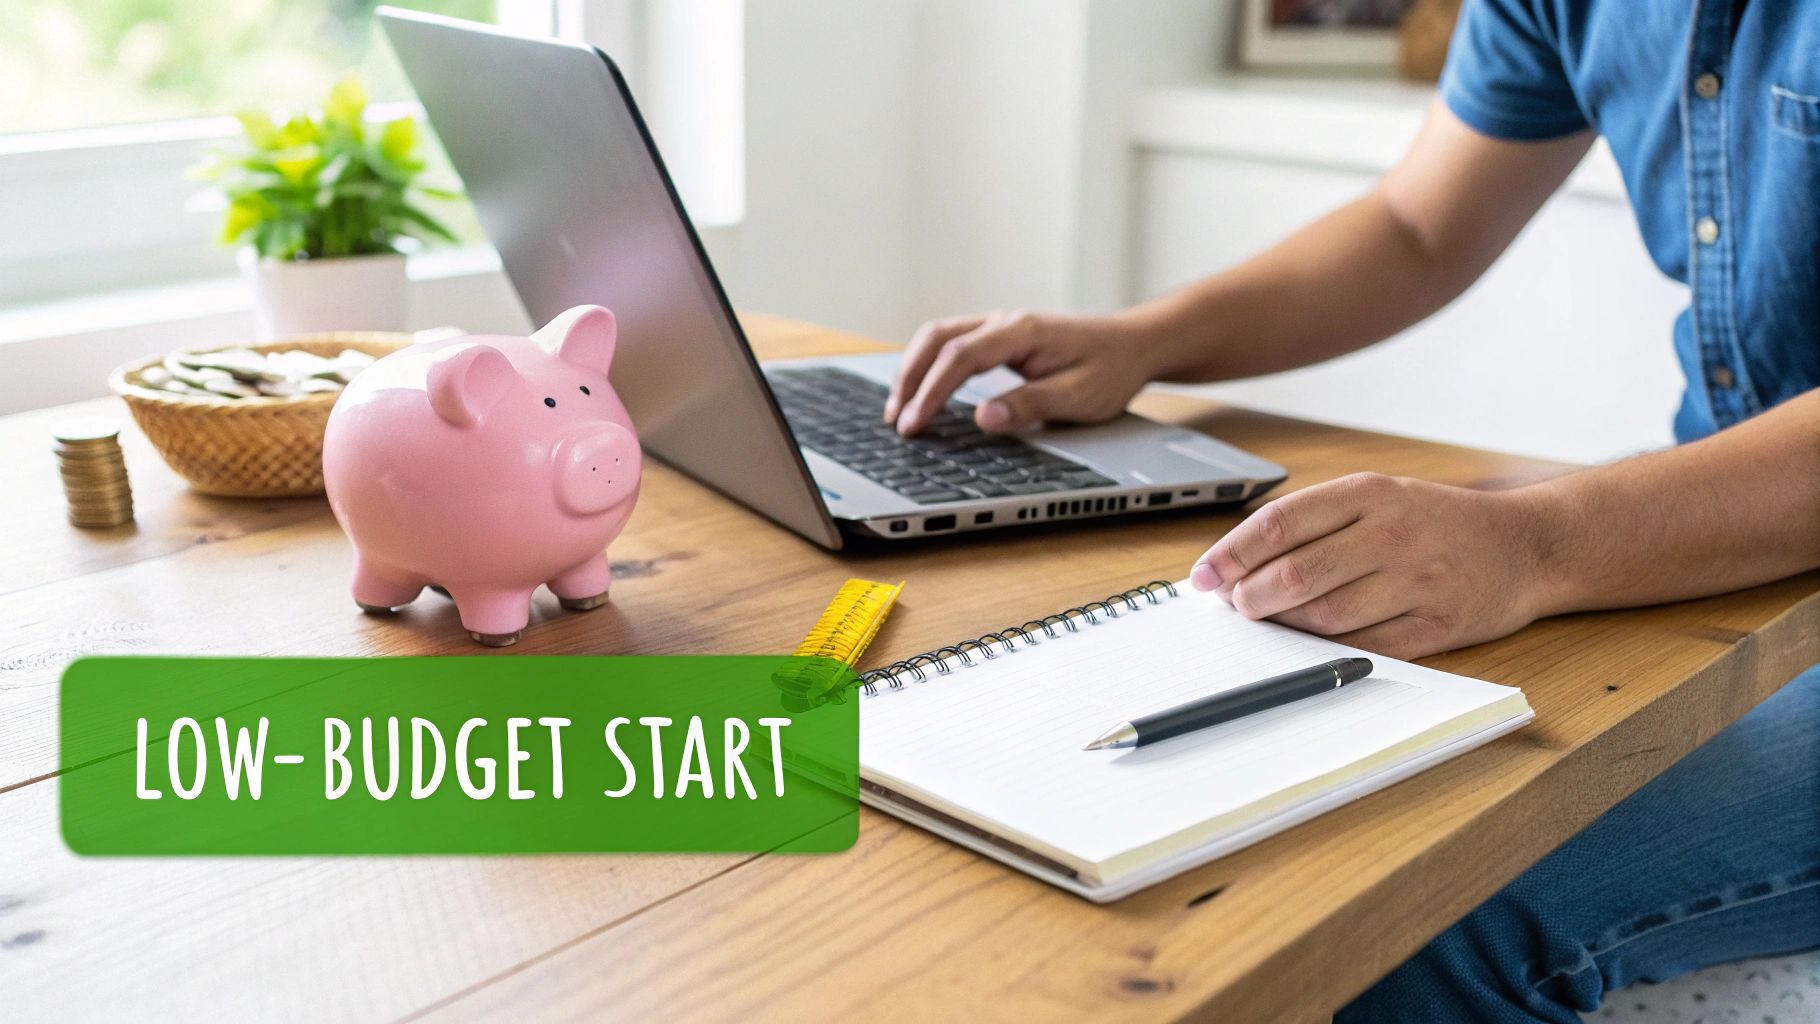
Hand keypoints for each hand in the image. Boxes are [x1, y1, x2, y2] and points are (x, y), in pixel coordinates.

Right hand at [885, 310, 1154, 435]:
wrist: (1134, 345)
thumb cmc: (1111, 369)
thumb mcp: (1078, 397)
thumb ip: (1030, 406)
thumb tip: (984, 419)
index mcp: (1020, 332)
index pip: (959, 358)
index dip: (931, 392)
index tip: (913, 422)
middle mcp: (1003, 322)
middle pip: (937, 339)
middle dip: (909, 378)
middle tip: (895, 419)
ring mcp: (999, 327)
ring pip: (938, 338)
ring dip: (914, 370)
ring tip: (900, 409)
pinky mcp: (999, 338)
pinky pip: (951, 345)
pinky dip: (929, 366)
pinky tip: (922, 391)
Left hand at [1189, 473, 1554, 658]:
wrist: (1526, 546)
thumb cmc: (1435, 522)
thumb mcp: (1378, 497)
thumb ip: (1314, 522)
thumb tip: (1236, 564)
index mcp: (1370, 493)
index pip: (1281, 524)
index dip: (1231, 554)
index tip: (1202, 577)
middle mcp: (1393, 533)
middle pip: (1296, 573)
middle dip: (1249, 597)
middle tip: (1235, 606)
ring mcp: (1417, 581)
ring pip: (1325, 616)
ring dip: (1283, 627)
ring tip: (1269, 623)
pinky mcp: (1437, 626)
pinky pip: (1364, 647)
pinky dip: (1327, 650)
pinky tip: (1309, 645)